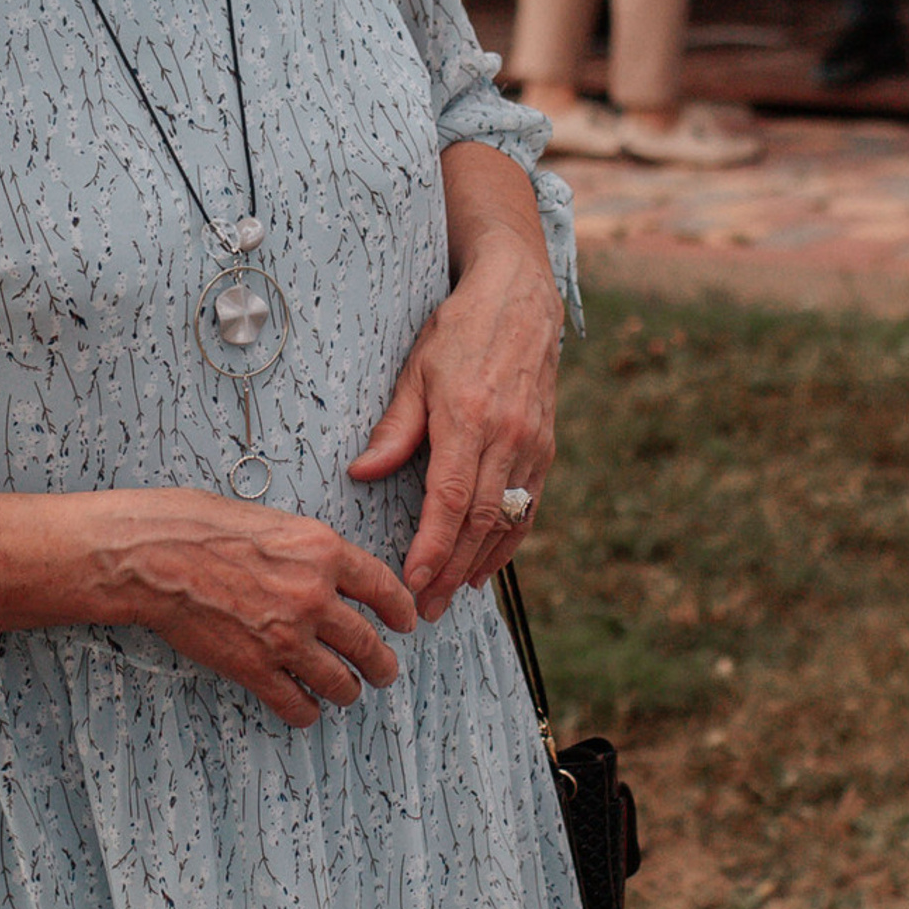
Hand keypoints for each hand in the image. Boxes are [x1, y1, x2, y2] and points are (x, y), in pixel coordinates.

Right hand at [112, 492, 416, 727]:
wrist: (154, 556)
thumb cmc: (201, 528)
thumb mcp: (274, 522)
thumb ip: (310, 551)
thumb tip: (330, 573)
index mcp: (323, 551)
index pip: (384, 589)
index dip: (402, 612)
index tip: (406, 624)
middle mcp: (314, 596)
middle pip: (370, 644)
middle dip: (383, 665)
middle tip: (384, 671)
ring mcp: (286, 637)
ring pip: (342, 681)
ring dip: (349, 690)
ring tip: (347, 691)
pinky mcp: (256, 668)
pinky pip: (298, 704)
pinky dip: (307, 711)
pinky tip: (306, 707)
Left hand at [351, 231, 560, 619]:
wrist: (521, 299)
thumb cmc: (460, 331)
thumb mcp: (416, 371)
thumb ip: (394, 429)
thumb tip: (362, 474)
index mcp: (469, 419)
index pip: (451, 500)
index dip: (434, 548)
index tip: (413, 582)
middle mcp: (508, 438)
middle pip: (480, 522)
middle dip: (450, 570)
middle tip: (423, 608)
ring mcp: (533, 445)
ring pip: (507, 521)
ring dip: (478, 565)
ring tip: (448, 597)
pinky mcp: (547, 448)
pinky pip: (528, 508)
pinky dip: (507, 542)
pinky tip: (484, 566)